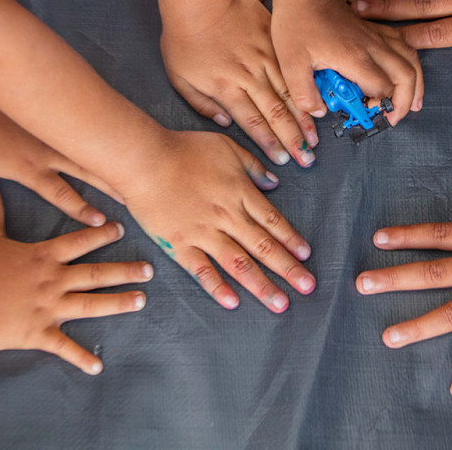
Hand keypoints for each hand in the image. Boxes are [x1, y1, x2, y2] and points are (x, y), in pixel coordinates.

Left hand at [0, 98, 122, 236]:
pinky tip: (123, 139)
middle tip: (133, 196)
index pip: (61, 194)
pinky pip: (86, 128)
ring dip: (113, 159)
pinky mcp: (59, 118)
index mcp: (31, 168)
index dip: (81, 209)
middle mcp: (50, 152)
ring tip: (137, 168)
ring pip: (91, 149)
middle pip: (88, 171)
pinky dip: (104, 136)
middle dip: (111, 185)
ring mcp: (56, 134)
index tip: (100, 221)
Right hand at [0, 185, 151, 374]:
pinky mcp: (40, 333)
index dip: (102, 234)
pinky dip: (81, 358)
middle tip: (150, 270)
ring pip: (92, 304)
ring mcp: (50, 307)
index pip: (81, 241)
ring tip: (141, 300)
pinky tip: (99, 366)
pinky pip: (64, 347)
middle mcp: (55, 280)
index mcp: (45, 257)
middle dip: (126, 271)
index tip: (122, 229)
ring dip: (119, 303)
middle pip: (98, 273)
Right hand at [122, 130, 315, 312]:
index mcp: (240, 193)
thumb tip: (273, 182)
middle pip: (264, 247)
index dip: (291, 240)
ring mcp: (203, 233)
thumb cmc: (184, 149)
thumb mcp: (226, 147)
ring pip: (239, 264)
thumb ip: (252, 166)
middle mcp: (227, 216)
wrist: (144, 160)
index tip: (306, 256)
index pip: (273, 221)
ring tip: (280, 304)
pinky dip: (218, 287)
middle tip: (307, 287)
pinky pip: (202, 270)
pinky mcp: (179, 244)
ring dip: (261, 285)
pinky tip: (233, 302)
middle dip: (288, 269)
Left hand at [162, 0, 316, 166]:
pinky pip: (292, 67)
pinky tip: (315, 101)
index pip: (253, 123)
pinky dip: (305, 88)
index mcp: (226, 87)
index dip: (270, 144)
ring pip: (289, 93)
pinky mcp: (273, 40)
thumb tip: (226, 123)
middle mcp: (249, 76)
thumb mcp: (180, 78)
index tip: (284, 160)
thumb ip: (203, 105)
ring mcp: (264, 57)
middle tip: (308, 159)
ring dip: (304, 119)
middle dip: (293, 140)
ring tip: (315, 138)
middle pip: (276, 114)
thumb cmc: (184, 38)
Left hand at [271, 0, 422, 123]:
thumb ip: (304, 94)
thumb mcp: (290, 64)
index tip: (364, 113)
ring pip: (411, 60)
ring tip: (412, 103)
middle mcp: (372, 46)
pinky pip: (404, 46)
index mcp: (355, 57)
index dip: (377, 106)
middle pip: (407, 76)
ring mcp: (375, 36)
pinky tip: (405, 74)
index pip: (382, 89)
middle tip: (392, 118)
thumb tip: (319, 112)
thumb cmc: (296, 21)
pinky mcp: (373, 29)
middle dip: (405, 102)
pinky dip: (409, 64)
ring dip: (415, 83)